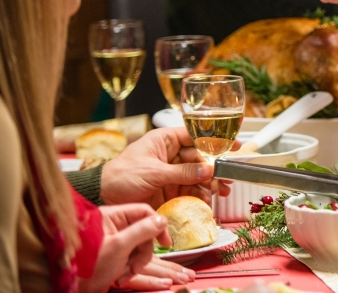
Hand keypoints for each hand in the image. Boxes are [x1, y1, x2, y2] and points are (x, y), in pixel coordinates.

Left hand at [78, 204, 186, 292]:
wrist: (71, 288)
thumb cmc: (89, 265)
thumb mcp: (118, 247)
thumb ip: (142, 231)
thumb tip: (162, 220)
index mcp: (112, 216)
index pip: (144, 212)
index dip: (157, 225)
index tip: (165, 242)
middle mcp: (113, 225)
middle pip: (144, 231)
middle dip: (143, 252)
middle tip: (136, 266)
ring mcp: (114, 240)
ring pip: (139, 246)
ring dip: (137, 263)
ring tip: (125, 275)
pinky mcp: (114, 254)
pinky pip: (131, 257)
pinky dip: (130, 268)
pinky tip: (121, 278)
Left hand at [101, 128, 230, 207]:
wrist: (102, 199)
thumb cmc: (121, 176)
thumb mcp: (153, 172)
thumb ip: (182, 172)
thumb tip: (209, 170)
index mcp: (165, 141)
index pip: (196, 136)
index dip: (216, 140)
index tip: (235, 146)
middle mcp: (171, 155)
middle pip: (200, 159)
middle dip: (215, 168)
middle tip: (228, 177)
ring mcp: (170, 173)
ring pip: (197, 176)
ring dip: (210, 184)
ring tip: (221, 192)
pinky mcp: (169, 191)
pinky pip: (189, 191)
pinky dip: (199, 197)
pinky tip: (207, 201)